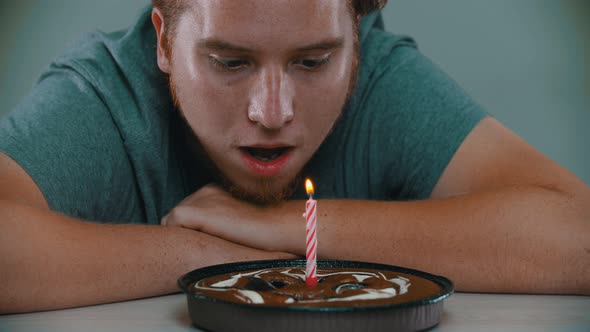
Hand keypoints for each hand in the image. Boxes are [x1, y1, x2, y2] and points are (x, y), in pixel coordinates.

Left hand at [161, 184, 303, 253]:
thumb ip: (223, 222)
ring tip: (193, 248)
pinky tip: (191, 246)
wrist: (275, 225)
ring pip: (171, 220)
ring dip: (179, 234)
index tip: (201, 240)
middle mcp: (204, 191)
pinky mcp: (194, 212)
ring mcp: (199, 200)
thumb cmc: (266, 229)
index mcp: (215, 191)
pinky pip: (170, 224)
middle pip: (177, 215)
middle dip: (183, 231)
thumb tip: (214, 236)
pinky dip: (176, 236)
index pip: (189, 210)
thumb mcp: (241, 220)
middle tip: (196, 247)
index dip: (191, 227)